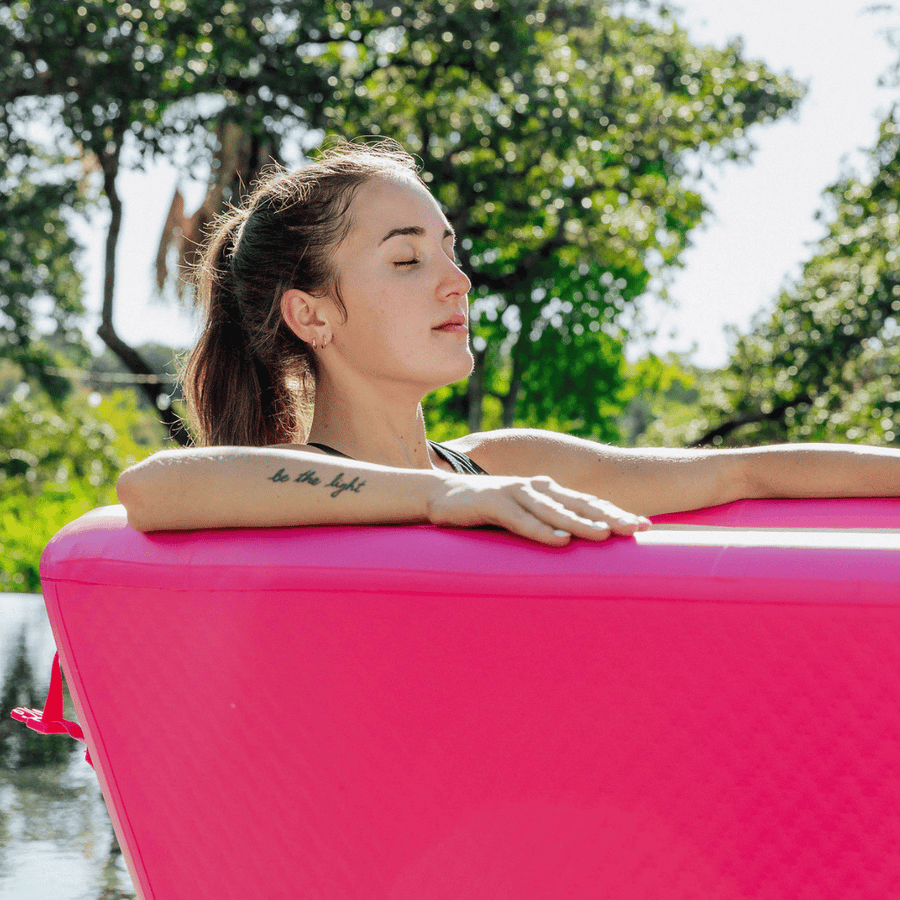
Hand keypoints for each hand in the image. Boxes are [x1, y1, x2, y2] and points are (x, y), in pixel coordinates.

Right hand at [427, 474, 650, 545]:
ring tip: (604, 536)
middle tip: (636, 529)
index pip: (588, 502)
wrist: (439, 495)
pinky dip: (540, 530)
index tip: (644, 526)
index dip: (615, 513)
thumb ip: (547, 524)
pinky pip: (520, 519)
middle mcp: (536, 488)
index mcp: (547, 491)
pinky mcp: (491, 503)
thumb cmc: (486, 509)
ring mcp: (514, 493)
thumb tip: (576, 545)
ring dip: (580, 524)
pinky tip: (558, 541)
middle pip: (579, 503)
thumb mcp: (521, 516)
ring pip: (553, 511)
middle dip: (609, 516)